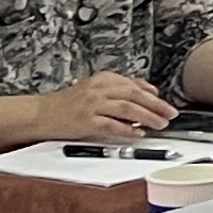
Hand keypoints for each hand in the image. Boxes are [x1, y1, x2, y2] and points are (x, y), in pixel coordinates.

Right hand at [33, 72, 176, 140]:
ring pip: (127, 108)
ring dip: (147, 116)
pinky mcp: (86, 121)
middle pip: (134, 95)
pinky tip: (138, 133)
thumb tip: (149, 91)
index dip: (153, 95)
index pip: (134, 84)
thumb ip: (120, 89)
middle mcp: (99, 89)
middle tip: (171, 114)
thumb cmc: (68, 104)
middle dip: (156, 105)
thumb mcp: (95, 89)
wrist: (41, 113)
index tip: (166, 103)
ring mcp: (92, 105)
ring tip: (161, 124)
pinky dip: (127, 129)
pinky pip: (111, 125)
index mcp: (103, 79)